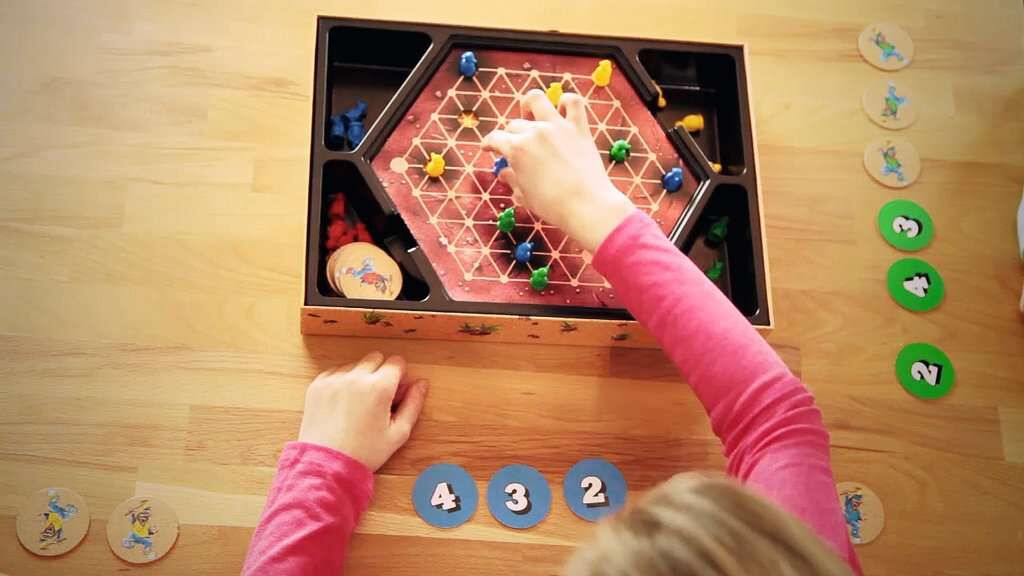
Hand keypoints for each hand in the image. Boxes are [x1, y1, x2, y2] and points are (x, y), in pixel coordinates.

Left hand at [298, 352, 428, 471]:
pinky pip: (335, 372)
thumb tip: (421, 384)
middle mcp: (355, 377)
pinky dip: (341, 382)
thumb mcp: (398, 433)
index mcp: (379, 387)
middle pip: (376, 358)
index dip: (400, 376)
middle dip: (381, 373)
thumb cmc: (364, 452)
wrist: (326, 464)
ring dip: (360, 376)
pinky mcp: (317, 385)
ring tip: (359, 403)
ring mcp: (334, 380)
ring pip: (355, 365)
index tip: (395, 391)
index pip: (397, 362)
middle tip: (378, 397)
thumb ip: (413, 404)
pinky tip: (343, 403)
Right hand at [482, 89, 635, 252]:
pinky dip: (565, 102)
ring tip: (531, 116)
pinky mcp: (579, 127)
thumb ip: (512, 179)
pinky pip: (573, 102)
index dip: (488, 143)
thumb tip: (503, 172)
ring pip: (536, 99)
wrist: (587, 206)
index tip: (488, 147)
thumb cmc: (553, 206)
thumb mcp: (525, 195)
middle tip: (516, 147)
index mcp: (517, 149)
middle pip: (514, 125)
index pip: (495, 138)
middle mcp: (534, 132)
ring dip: (529, 105)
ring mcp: (557, 126)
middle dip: (510, 135)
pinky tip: (561, 111)